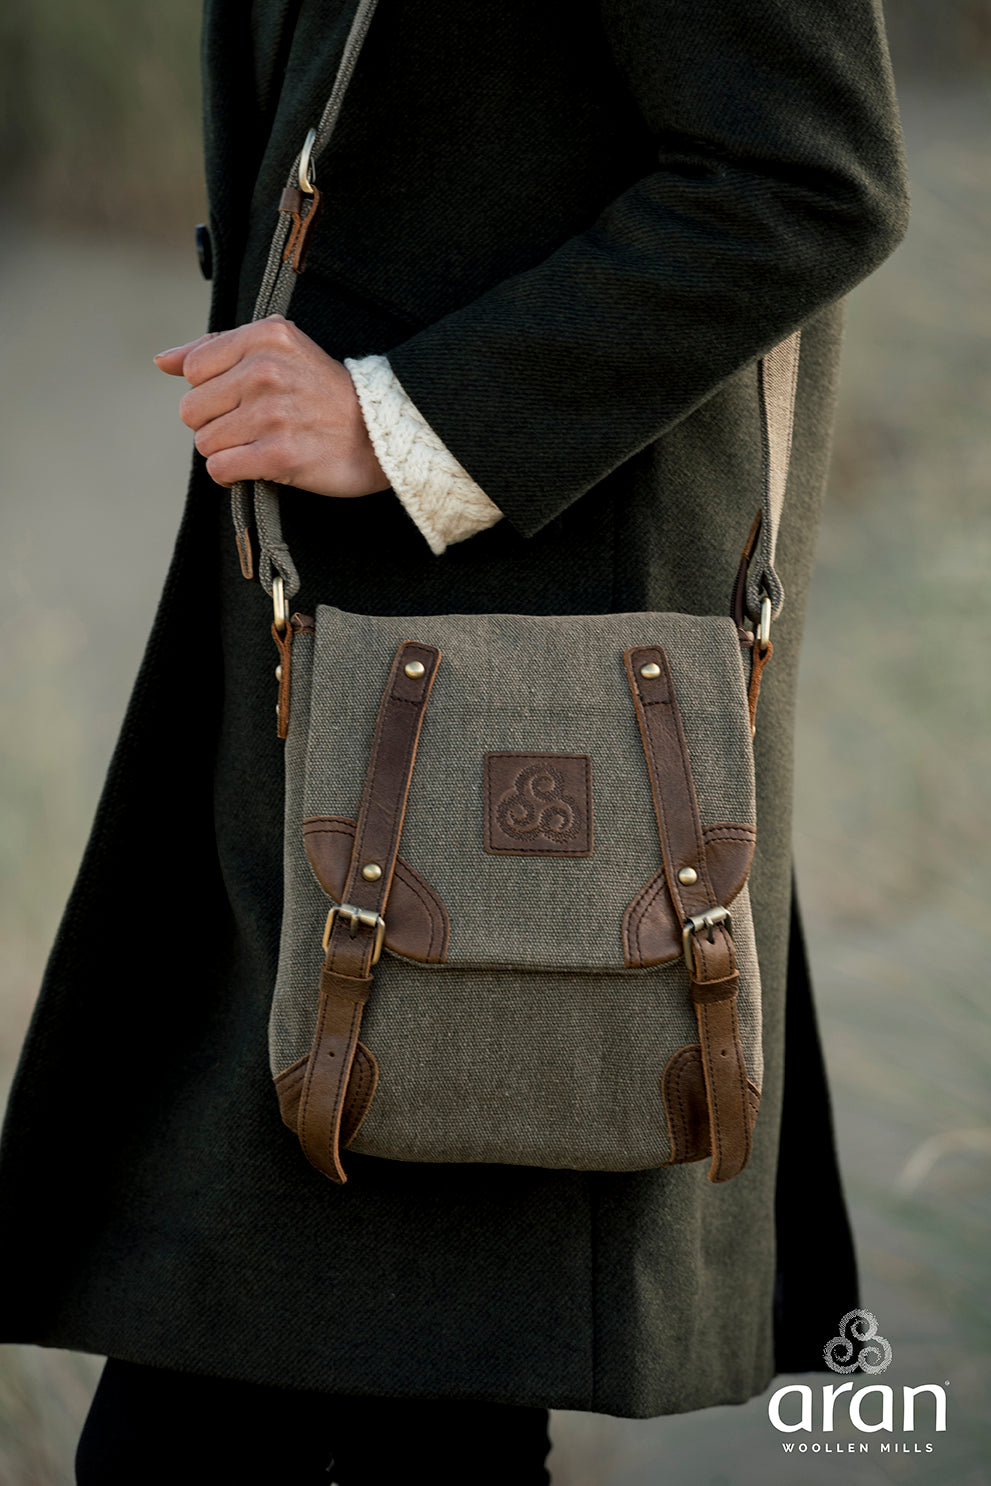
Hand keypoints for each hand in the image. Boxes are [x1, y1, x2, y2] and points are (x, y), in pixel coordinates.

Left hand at [153, 315, 389, 496]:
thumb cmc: (324, 394)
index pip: (192, 369)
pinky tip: (260, 465)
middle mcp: (266, 370)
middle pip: (191, 410)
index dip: (212, 390)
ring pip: (205, 443)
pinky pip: (220, 469)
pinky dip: (234, 474)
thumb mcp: (278, 350)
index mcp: (265, 337)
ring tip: (262, 444)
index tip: (245, 397)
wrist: (379, 433)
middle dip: (216, 424)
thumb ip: (216, 349)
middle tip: (253, 425)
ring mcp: (272, 414)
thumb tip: (162, 361)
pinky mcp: (279, 456)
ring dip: (228, 451)